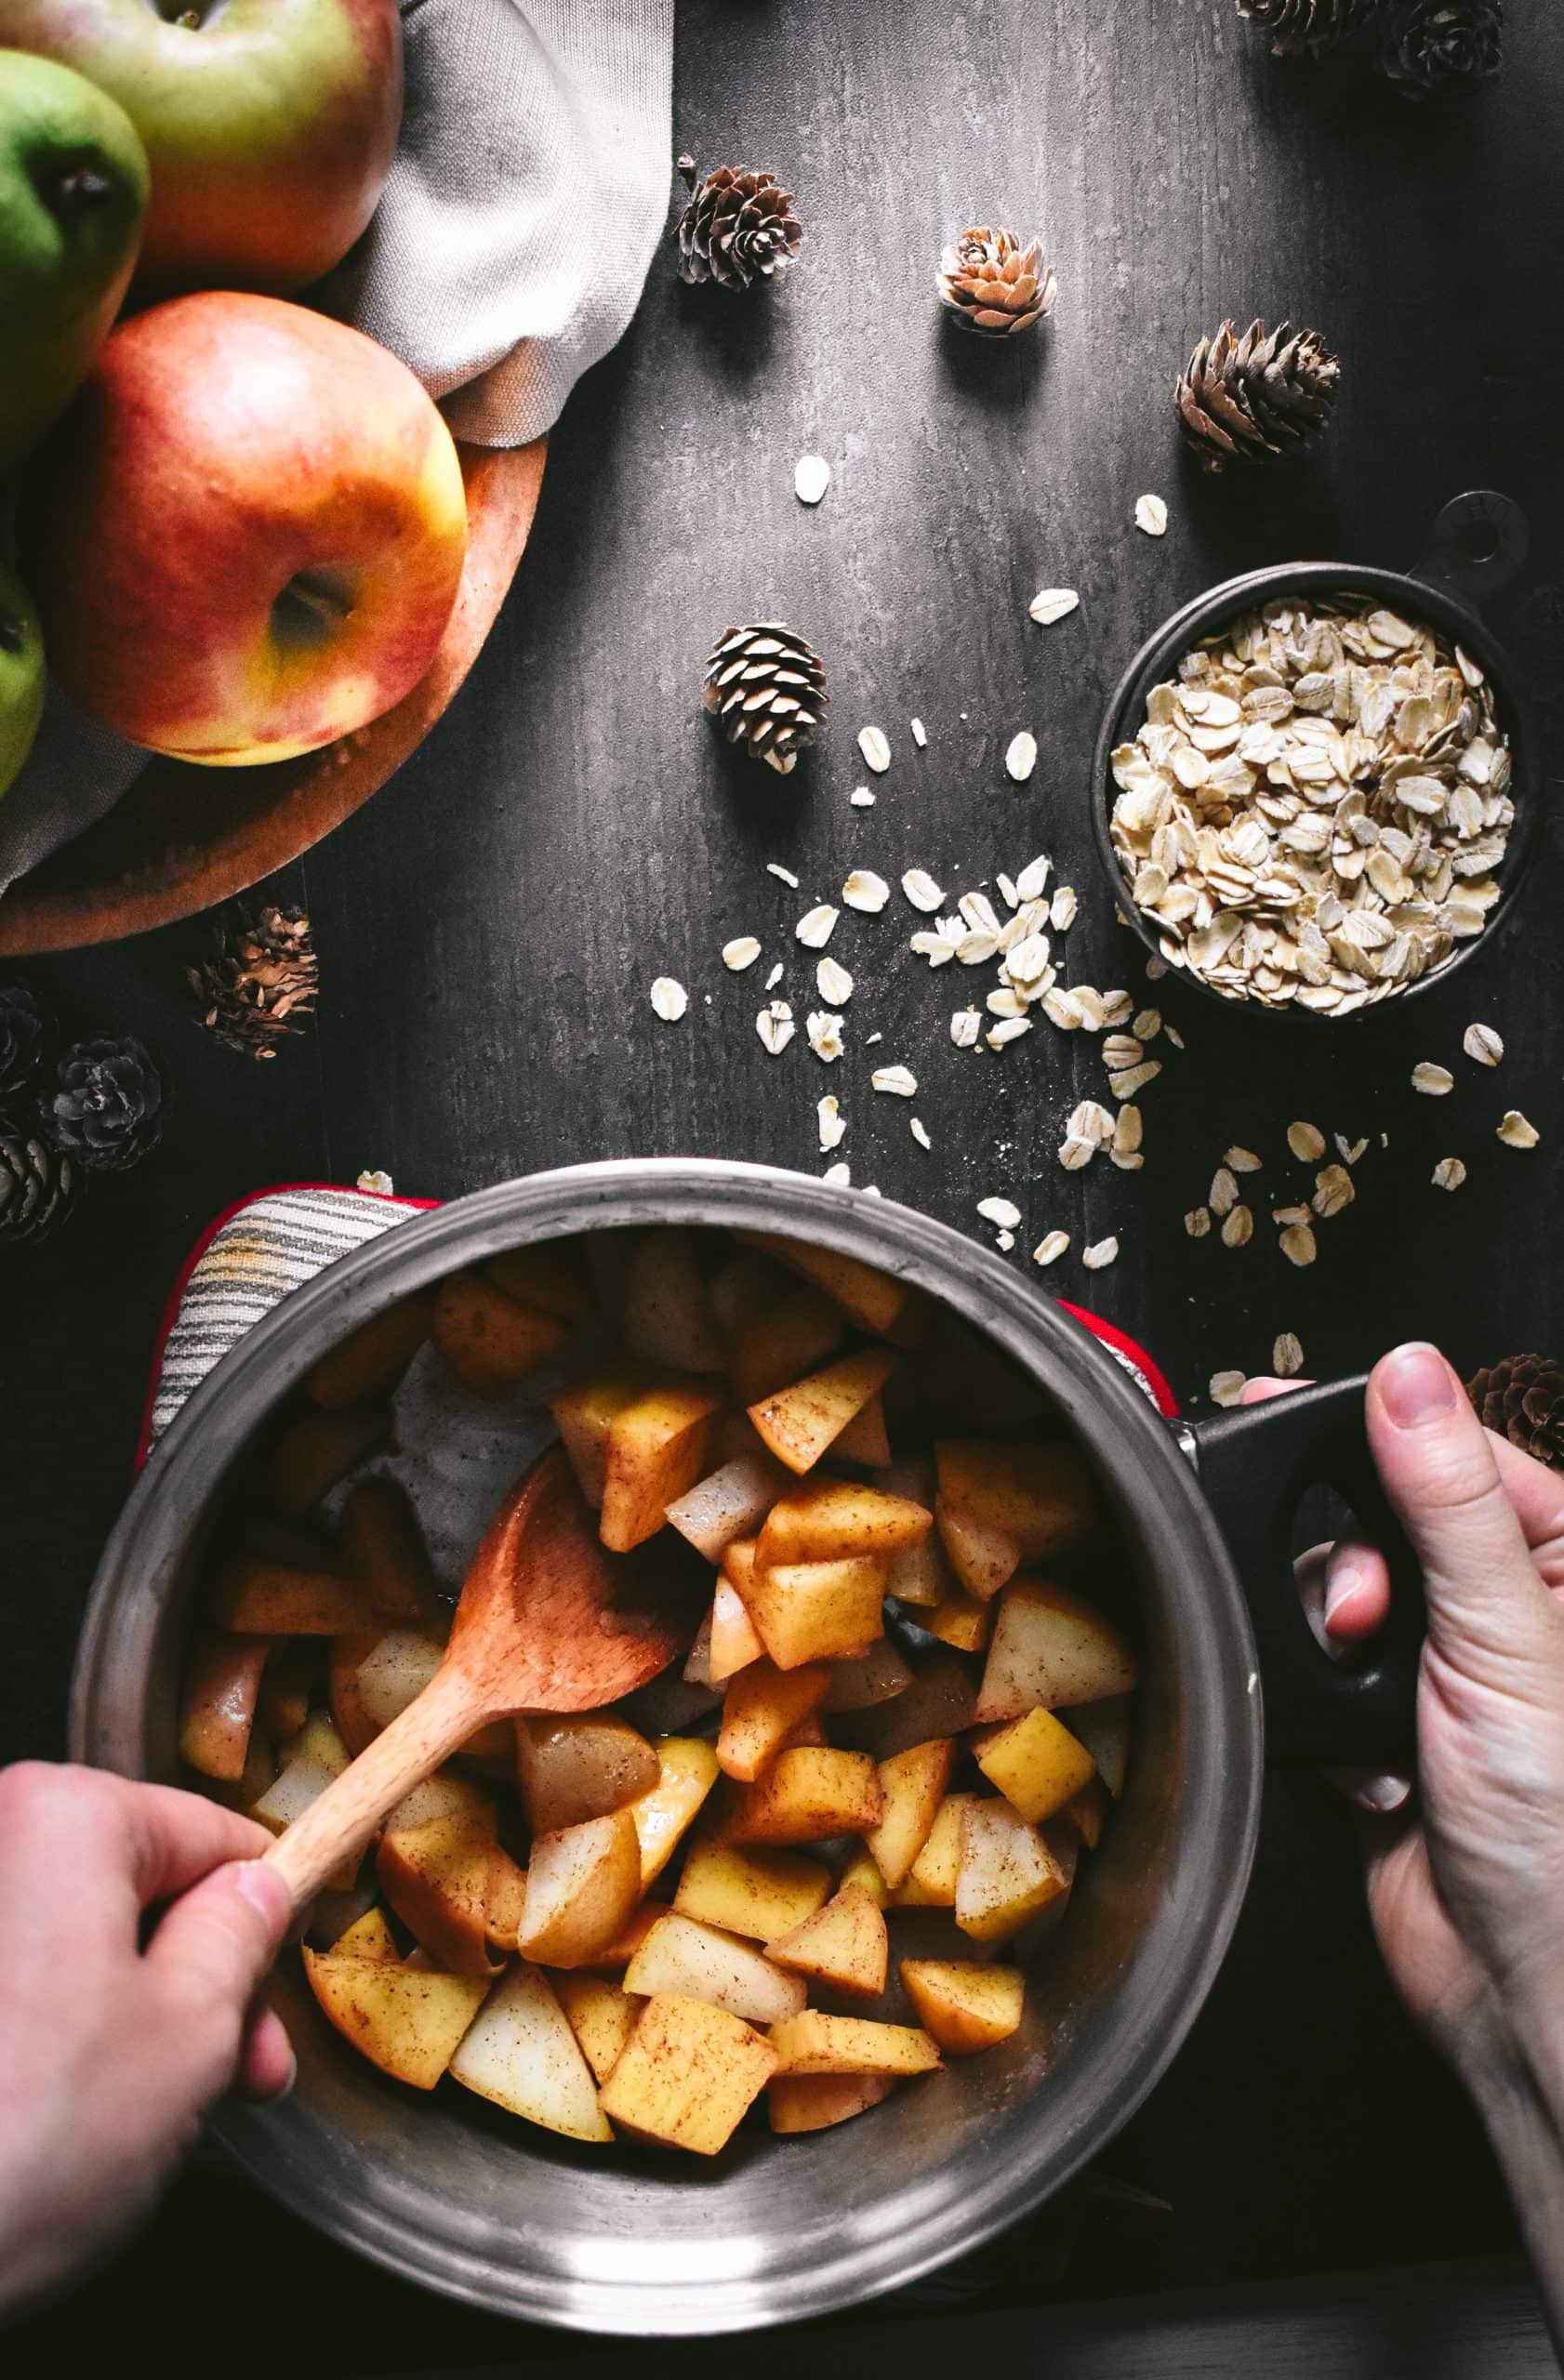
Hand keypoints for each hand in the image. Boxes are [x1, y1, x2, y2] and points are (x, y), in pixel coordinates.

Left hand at [0, 1762, 292, 2312]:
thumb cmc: (25, 2143)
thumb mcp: (192, 2026)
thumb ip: (240, 1934)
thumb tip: (256, 1888)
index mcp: (62, 1815)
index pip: (209, 1833)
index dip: (264, 1906)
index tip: (286, 1966)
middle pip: (136, 1888)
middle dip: (198, 1979)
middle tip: (246, 2070)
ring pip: (74, 1941)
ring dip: (134, 2014)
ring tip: (167, 2114)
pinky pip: (19, 1978)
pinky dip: (55, 2029)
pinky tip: (82, 2112)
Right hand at [1244, 1343, 1563, 2070]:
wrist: (1517, 1990)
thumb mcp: (1506, 1637)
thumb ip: (1448, 1499)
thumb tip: (1411, 1374)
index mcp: (1562, 1561)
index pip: (1450, 1448)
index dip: (1370, 1434)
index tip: (1280, 1413)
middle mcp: (1506, 1608)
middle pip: (1373, 1517)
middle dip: (1344, 1566)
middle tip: (1360, 1615)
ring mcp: (1443, 1670)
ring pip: (1330, 1596)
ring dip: (1330, 1649)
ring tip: (1364, 1693)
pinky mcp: (1382, 1730)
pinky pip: (1310, 1680)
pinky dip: (1321, 1716)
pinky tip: (1372, 1760)